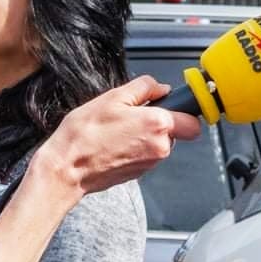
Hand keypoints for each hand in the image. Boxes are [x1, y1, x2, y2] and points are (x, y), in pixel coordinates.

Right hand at [36, 77, 201, 195]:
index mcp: (157, 125)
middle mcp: (159, 148)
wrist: (68, 167)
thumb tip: (160, 88)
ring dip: (146, 136)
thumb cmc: (85, 134)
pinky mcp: (139, 174)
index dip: (184, 111)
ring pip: (160, 145)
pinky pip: (146, 156)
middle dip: (161, 123)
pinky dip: (135, 149)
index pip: (193, 121)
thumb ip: (144, 88)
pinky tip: (115, 143)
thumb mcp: (113, 97)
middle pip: (176, 133)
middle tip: (134, 115)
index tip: (174, 106)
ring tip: (118, 130)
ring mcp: (150, 164)